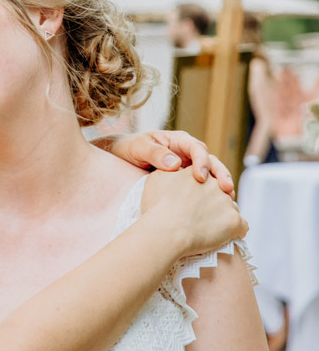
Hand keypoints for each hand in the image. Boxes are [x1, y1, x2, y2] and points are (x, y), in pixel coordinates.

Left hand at [101, 130, 233, 195]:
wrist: (121, 157)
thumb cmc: (129, 148)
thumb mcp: (139, 148)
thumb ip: (155, 153)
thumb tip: (175, 164)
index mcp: (178, 141)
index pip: (197, 148)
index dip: (202, 162)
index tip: (201, 178)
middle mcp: (187, 153)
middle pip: (211, 161)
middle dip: (221, 174)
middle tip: (227, 190)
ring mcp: (189, 167)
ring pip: (211, 175)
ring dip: (221, 186)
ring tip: (229, 200)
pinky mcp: (187, 182)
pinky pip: (202, 187)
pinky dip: (211, 196)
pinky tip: (216, 209)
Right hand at [142, 168, 246, 256]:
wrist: (167, 231)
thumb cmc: (157, 208)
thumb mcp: (155, 179)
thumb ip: (168, 171)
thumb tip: (174, 169)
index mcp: (197, 173)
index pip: (205, 179)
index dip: (200, 190)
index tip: (193, 202)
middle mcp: (215, 184)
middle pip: (220, 192)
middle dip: (214, 202)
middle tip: (201, 216)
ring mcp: (226, 202)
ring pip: (231, 209)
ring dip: (223, 217)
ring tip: (210, 230)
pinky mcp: (234, 221)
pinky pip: (242, 226)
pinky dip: (235, 232)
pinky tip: (227, 237)